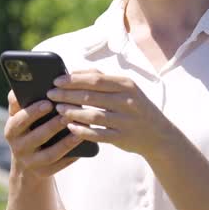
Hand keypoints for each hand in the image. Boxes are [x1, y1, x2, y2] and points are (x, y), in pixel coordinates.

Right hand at [4, 90, 83, 181]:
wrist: (28, 159)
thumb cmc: (30, 127)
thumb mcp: (22, 114)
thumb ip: (22, 99)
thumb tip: (29, 82)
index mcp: (11, 129)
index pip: (19, 120)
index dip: (33, 112)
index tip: (48, 102)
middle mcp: (18, 147)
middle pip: (36, 137)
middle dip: (53, 126)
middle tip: (68, 115)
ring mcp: (30, 162)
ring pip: (50, 153)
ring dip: (66, 142)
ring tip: (80, 130)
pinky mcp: (43, 173)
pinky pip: (60, 165)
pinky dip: (72, 155)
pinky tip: (82, 144)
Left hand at [46, 70, 184, 159]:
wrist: (158, 134)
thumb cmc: (135, 106)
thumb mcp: (126, 88)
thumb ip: (102, 78)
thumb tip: (74, 72)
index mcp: (127, 85)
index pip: (95, 79)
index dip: (73, 79)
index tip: (56, 80)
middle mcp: (128, 101)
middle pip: (91, 96)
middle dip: (67, 95)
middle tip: (50, 94)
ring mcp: (126, 120)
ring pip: (93, 115)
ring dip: (72, 112)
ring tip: (57, 109)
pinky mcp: (122, 137)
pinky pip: (98, 134)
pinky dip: (82, 130)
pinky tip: (70, 127)